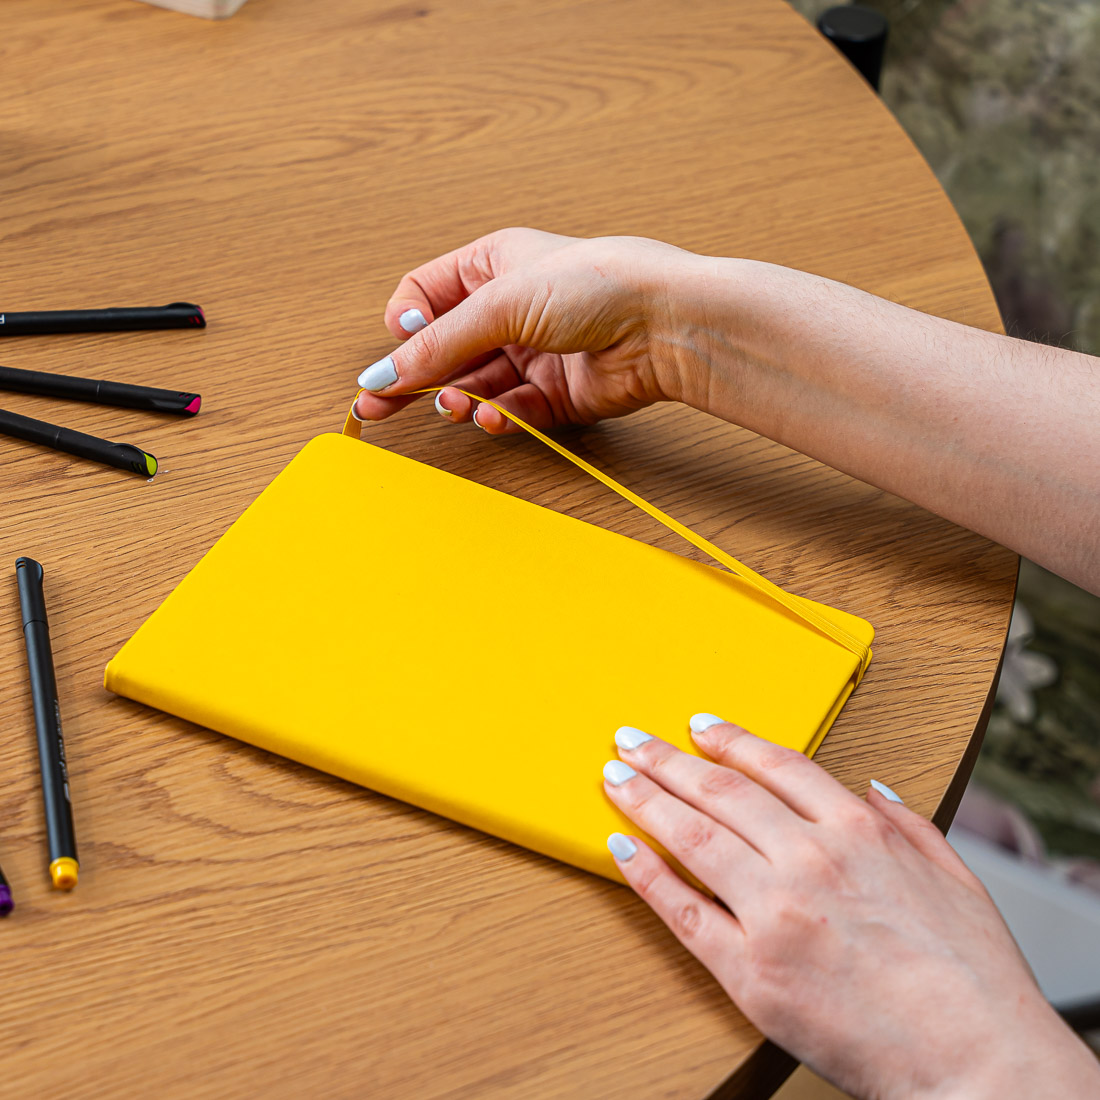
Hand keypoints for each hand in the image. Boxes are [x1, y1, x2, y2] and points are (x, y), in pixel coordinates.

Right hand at [353, 227, 704, 431]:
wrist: (666, 324)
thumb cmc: (596, 284)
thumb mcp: (501, 303)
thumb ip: (437, 344)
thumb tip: (383, 374)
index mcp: (493, 266)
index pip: (425, 296)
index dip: (406, 324)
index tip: (400, 347)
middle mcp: (511, 309)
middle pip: (445, 349)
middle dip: (414, 379)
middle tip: (376, 410)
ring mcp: (534, 353)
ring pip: (476, 386)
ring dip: (460, 400)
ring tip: (455, 407)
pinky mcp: (557, 395)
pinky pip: (512, 411)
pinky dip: (499, 417)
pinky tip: (493, 417)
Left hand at [603, 718, 1099, 1099]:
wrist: (978, 1063)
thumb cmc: (975, 978)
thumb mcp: (957, 878)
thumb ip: (909, 825)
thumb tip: (872, 791)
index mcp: (858, 832)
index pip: (776, 765)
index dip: (730, 740)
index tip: (699, 725)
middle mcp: (808, 860)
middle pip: (720, 792)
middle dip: (668, 759)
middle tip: (632, 739)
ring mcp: (773, 913)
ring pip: (692, 837)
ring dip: (645, 800)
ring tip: (614, 778)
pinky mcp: (749, 971)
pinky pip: (682, 912)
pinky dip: (646, 875)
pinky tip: (623, 848)